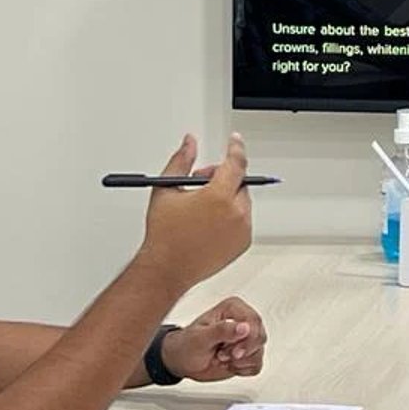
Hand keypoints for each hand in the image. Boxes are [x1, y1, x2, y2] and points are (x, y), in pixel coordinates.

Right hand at [137, 134, 253, 296]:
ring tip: (201, 208)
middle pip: (239, 182)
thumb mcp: (166, 189)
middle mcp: (236, 213)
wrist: (167, 268)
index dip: (236, 147)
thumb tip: (190, 142)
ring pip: (242, 200)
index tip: (234, 140)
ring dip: (227, 197)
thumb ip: (181, 161)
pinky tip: (208, 223)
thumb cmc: (165, 233)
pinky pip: (243, 220)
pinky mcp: (244, 243)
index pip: (236, 162)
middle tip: (200, 184)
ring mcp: (242, 230)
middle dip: (222, 178)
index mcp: (218, 197)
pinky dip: (231, 216)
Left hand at [164, 295, 267, 381]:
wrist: (182, 361)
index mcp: (233, 309)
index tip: (234, 352)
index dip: (247, 339)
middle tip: (223, 355)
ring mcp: (246, 338)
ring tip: (222, 358)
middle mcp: (242, 321)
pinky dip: (242, 369)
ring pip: (258, 352)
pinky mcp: (247, 354)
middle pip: (259, 337)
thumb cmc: (187, 344)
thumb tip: (244, 327)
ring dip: (239, 362)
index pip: (254, 321)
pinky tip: (229, 364)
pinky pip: (256, 365)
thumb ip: (223, 330)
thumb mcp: (201, 337)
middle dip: (241, 352)